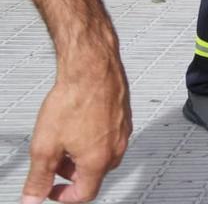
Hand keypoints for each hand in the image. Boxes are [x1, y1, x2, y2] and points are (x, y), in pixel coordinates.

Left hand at [23, 41, 130, 203]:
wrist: (92, 67)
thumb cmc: (75, 99)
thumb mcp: (44, 146)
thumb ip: (38, 177)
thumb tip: (32, 198)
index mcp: (99, 160)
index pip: (85, 194)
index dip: (63, 196)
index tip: (51, 189)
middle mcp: (116, 147)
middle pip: (95, 175)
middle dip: (72, 174)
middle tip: (54, 163)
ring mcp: (123, 130)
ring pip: (104, 155)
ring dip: (83, 156)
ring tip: (65, 141)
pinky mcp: (124, 115)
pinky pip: (110, 137)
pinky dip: (94, 139)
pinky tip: (79, 123)